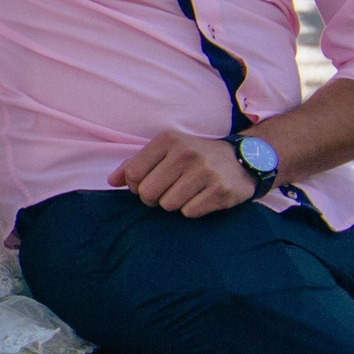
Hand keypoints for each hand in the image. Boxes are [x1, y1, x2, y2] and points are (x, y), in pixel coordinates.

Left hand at [110, 132, 254, 216]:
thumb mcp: (166, 151)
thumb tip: (111, 182)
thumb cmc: (195, 157)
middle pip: (148, 193)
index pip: (133, 173)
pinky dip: (192, 209)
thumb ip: (135, 164)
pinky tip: (201, 197)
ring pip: (167, 205)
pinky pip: (189, 212)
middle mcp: (186, 153)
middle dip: (153, 198)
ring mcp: (205, 172)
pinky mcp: (219, 190)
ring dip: (173, 204)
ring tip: (187, 191)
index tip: (148, 182)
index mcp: (169, 141)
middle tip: (167, 191)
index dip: (136, 185)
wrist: (242, 159)